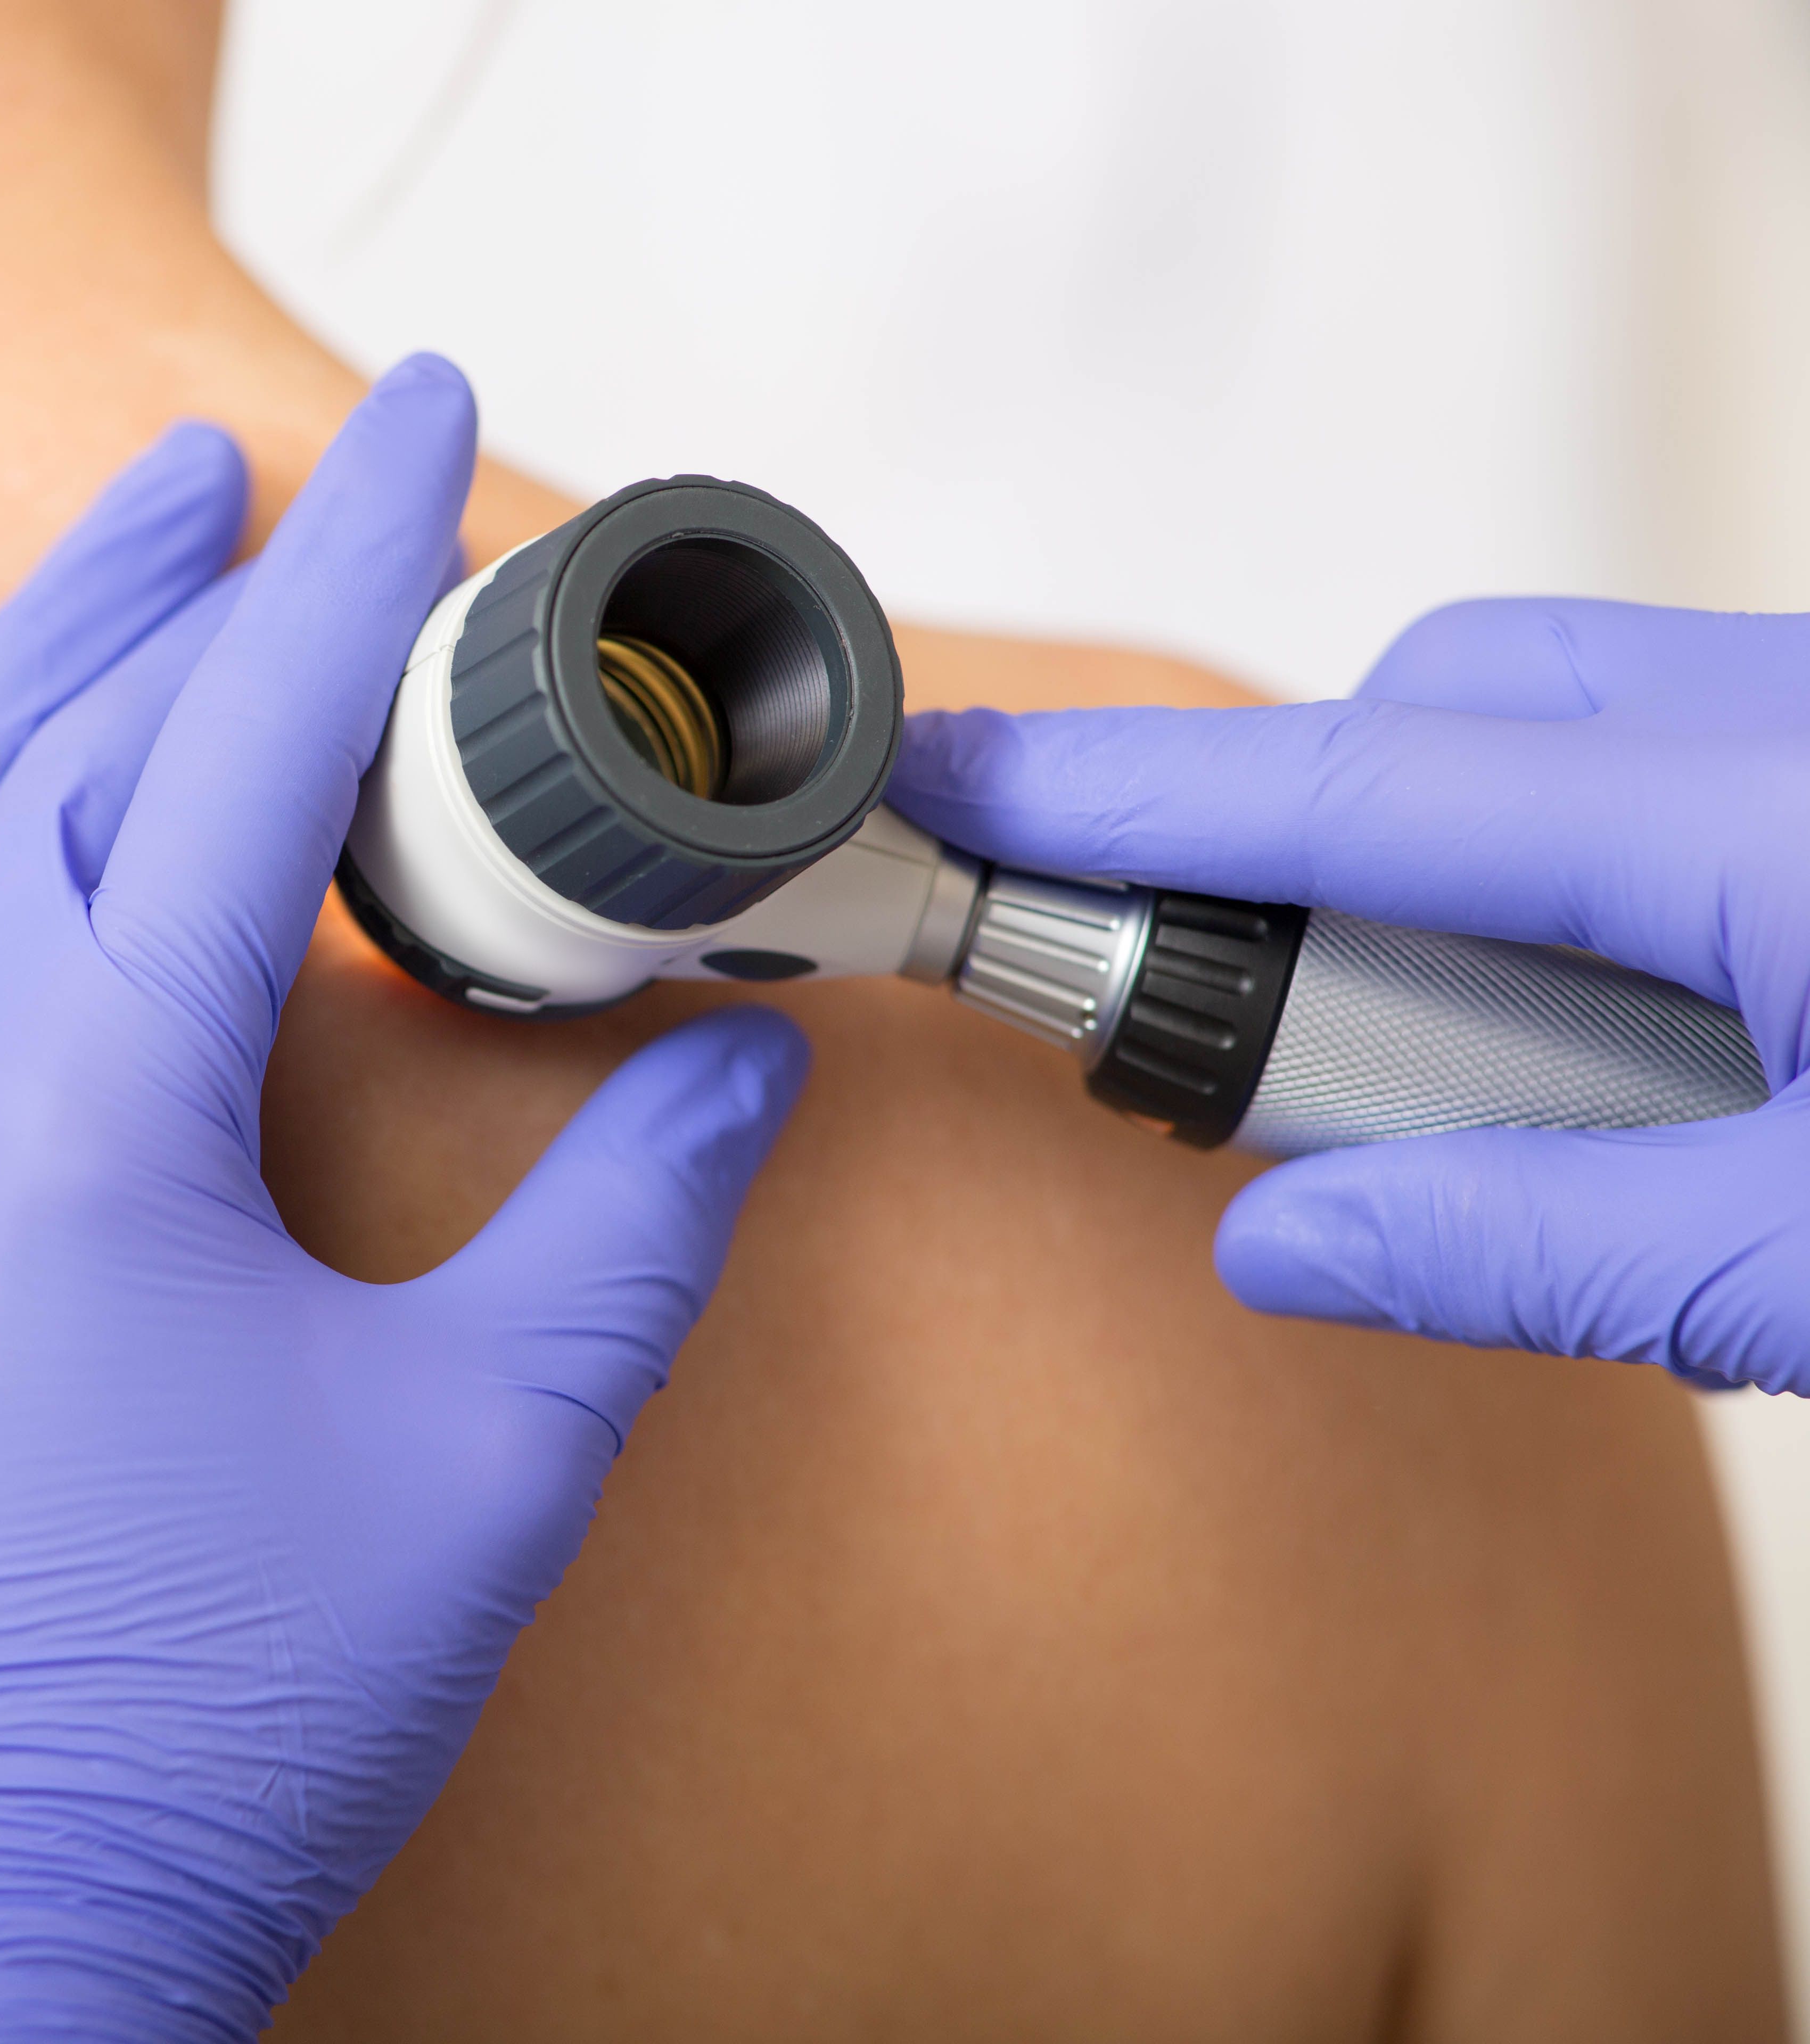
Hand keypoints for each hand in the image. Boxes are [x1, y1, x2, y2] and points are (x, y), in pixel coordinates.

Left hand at [0, 359, 806, 2039]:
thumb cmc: (216, 1720)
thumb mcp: (491, 1459)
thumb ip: (631, 1227)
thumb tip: (739, 1063)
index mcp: (101, 1108)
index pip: (246, 747)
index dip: (355, 564)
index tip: (421, 415)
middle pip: (76, 751)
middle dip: (200, 587)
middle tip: (298, 471)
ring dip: (22, 642)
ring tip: (124, 514)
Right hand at [887, 599, 1809, 1390]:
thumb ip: (1546, 1248)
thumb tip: (1290, 1243)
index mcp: (1769, 814)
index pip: (1353, 784)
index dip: (1124, 794)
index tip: (957, 785)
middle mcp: (1798, 717)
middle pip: (1450, 703)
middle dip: (1323, 847)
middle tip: (1318, 1059)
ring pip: (1566, 719)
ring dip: (1477, 877)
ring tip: (1528, 1085)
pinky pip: (1685, 762)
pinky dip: (1609, 884)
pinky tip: (1680, 1063)